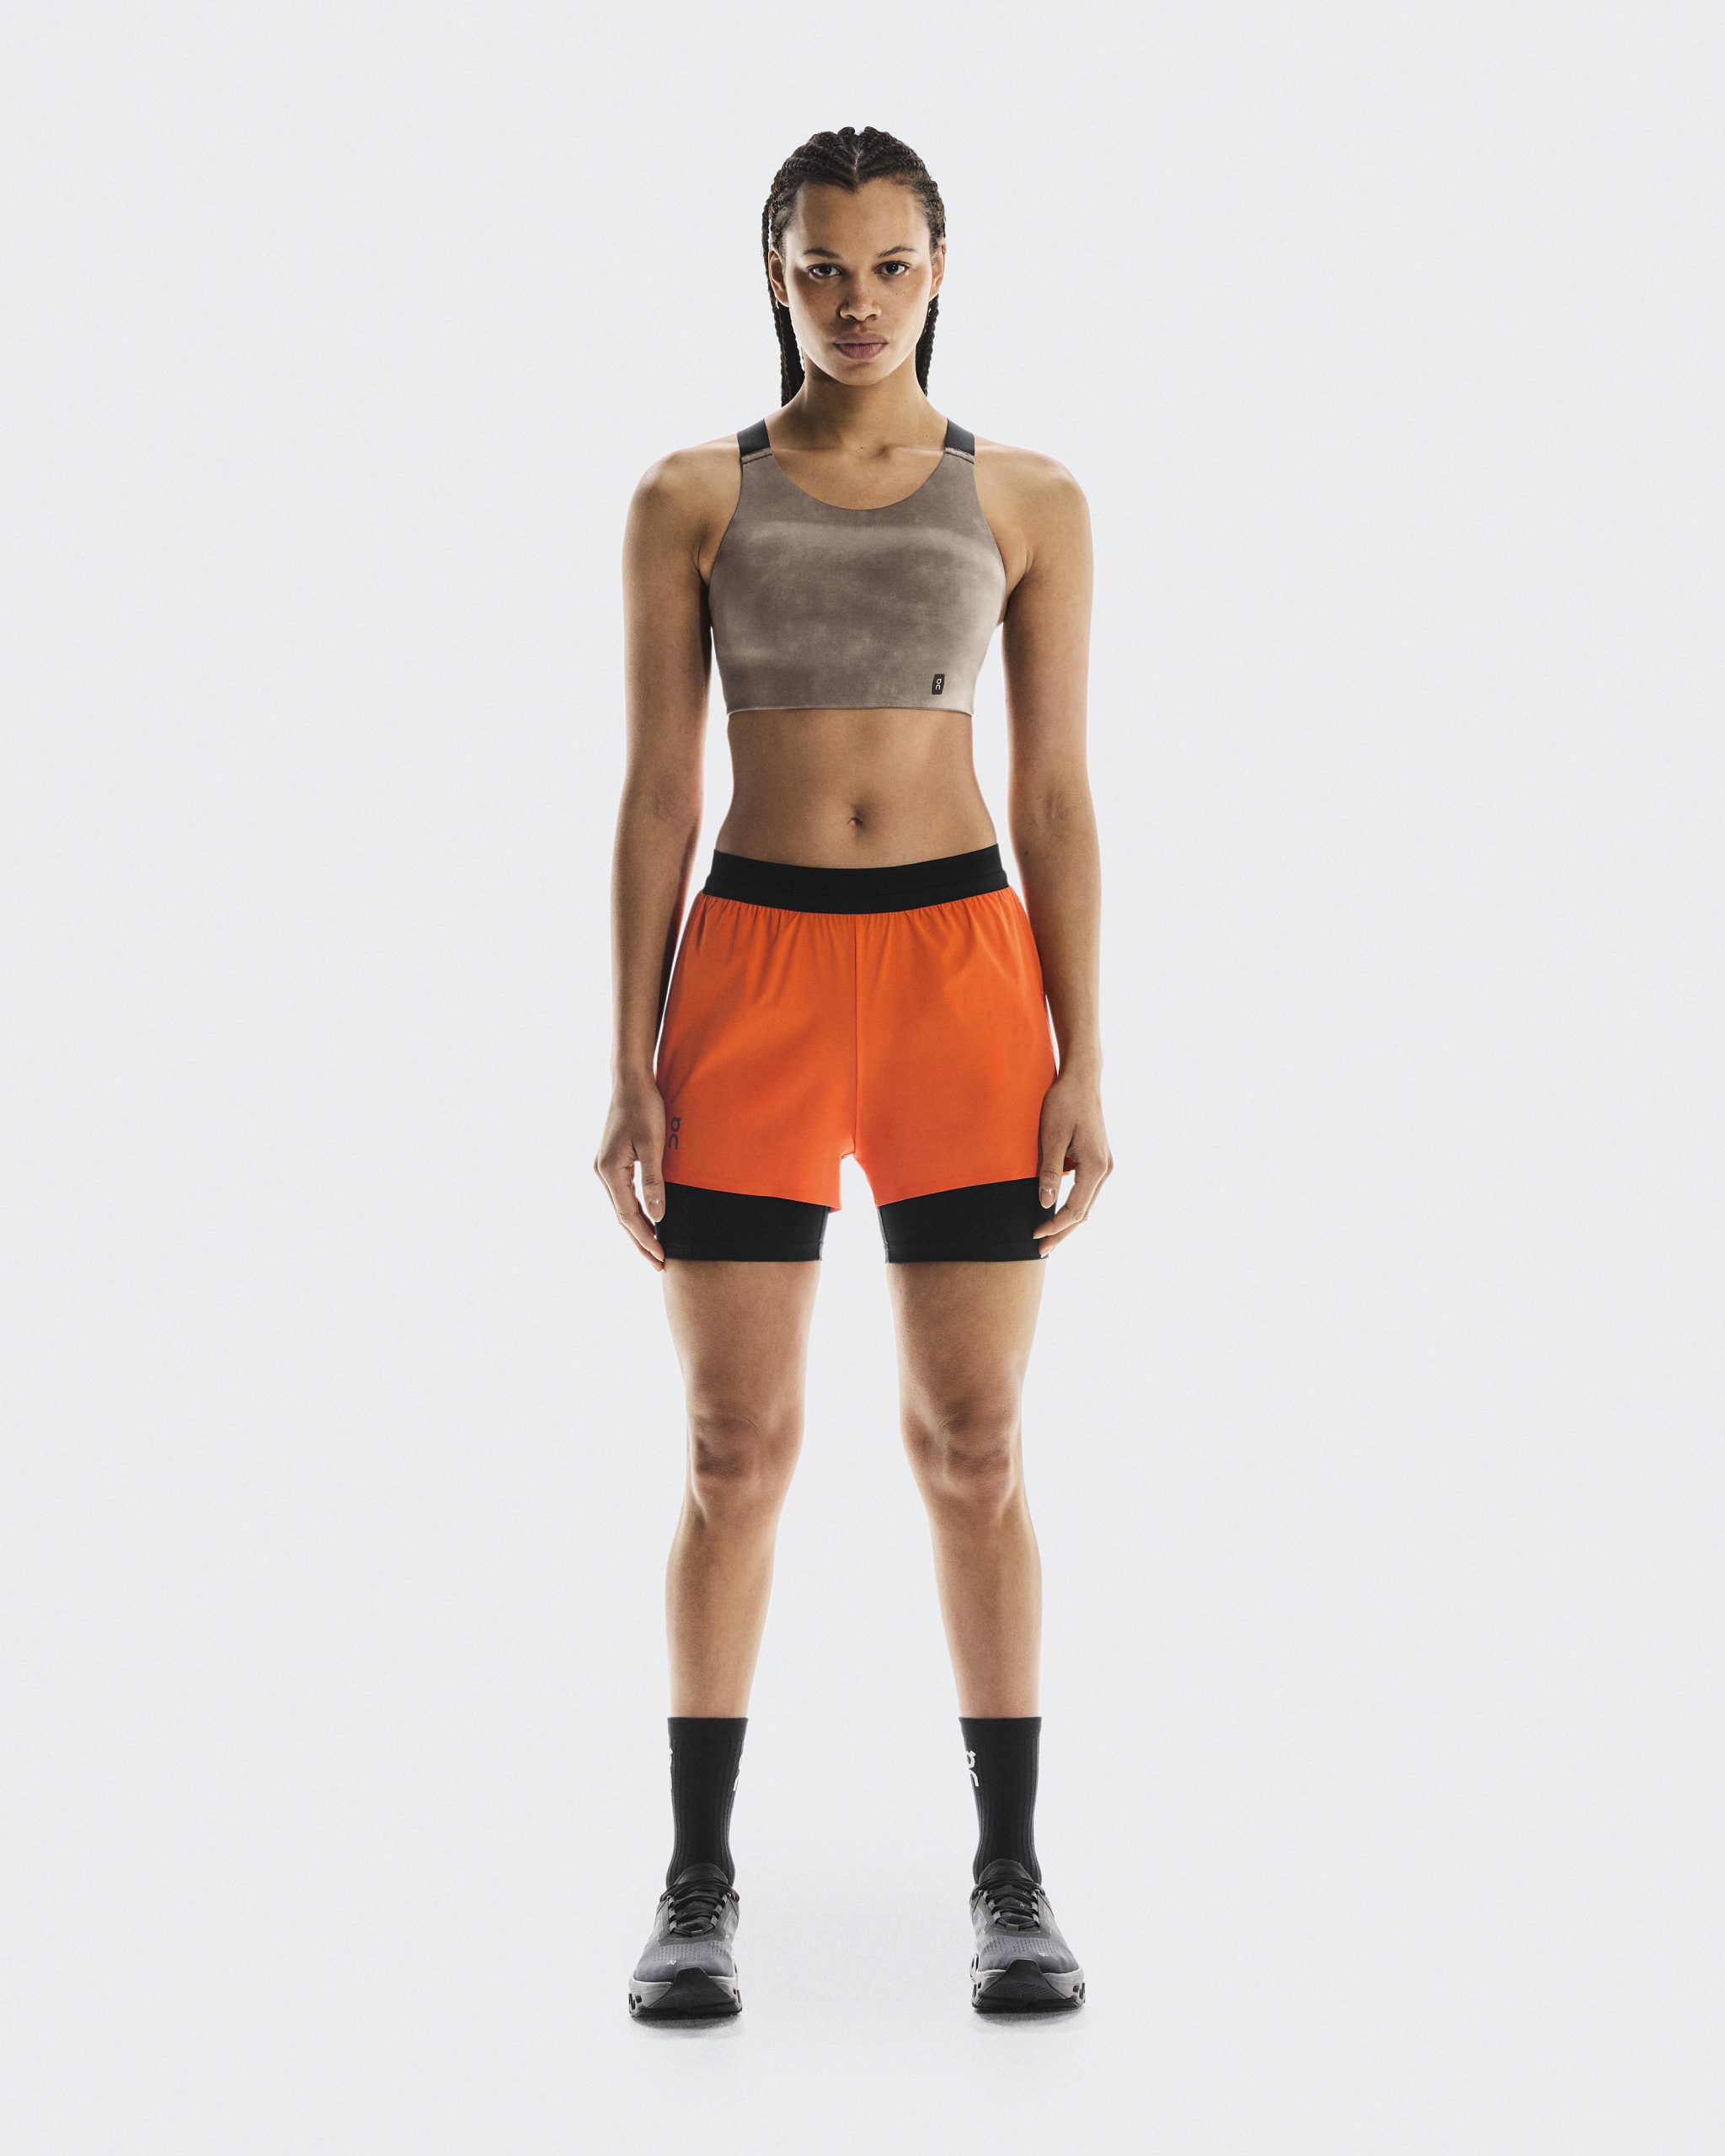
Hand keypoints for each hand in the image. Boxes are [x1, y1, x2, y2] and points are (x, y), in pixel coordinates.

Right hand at [595, 1075, 669, 1271]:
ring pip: (622, 1208)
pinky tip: (648, 1220)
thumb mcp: (652, 1145)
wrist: (631, 1081)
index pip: (628, 1216)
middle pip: (622, 1217)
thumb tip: (658, 1217)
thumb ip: (654, 1181)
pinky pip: (624, 1196)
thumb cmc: (644, 1108)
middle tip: (658, 1265)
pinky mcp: (613, 1162)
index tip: (660, 1257)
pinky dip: (636, 1213)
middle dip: (640, 1242)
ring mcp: (606, 1168)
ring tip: (654, 1250)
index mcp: (609, 1171)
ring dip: (638, 1230)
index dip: (645, 1239)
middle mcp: (603, 1173)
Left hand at [1032, 1067, 1112, 1252]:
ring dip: (1067, 1221)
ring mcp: (1104, 1164)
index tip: (1034, 1235)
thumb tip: (1044, 1204)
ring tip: (1047, 1238)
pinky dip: (1072, 1205)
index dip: (1054, 1225)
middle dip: (1062, 1232)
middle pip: (1084, 1212)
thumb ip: (1049, 1171)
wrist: (1082, 1078)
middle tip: (1040, 1251)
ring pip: (1086, 1204)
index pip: (1075, 1209)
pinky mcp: (1098, 1159)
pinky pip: (1085, 1191)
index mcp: (1096, 1166)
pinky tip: (1056, 1211)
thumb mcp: (1052, 1136)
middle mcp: (1105, 1169)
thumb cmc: (1064, 1102)